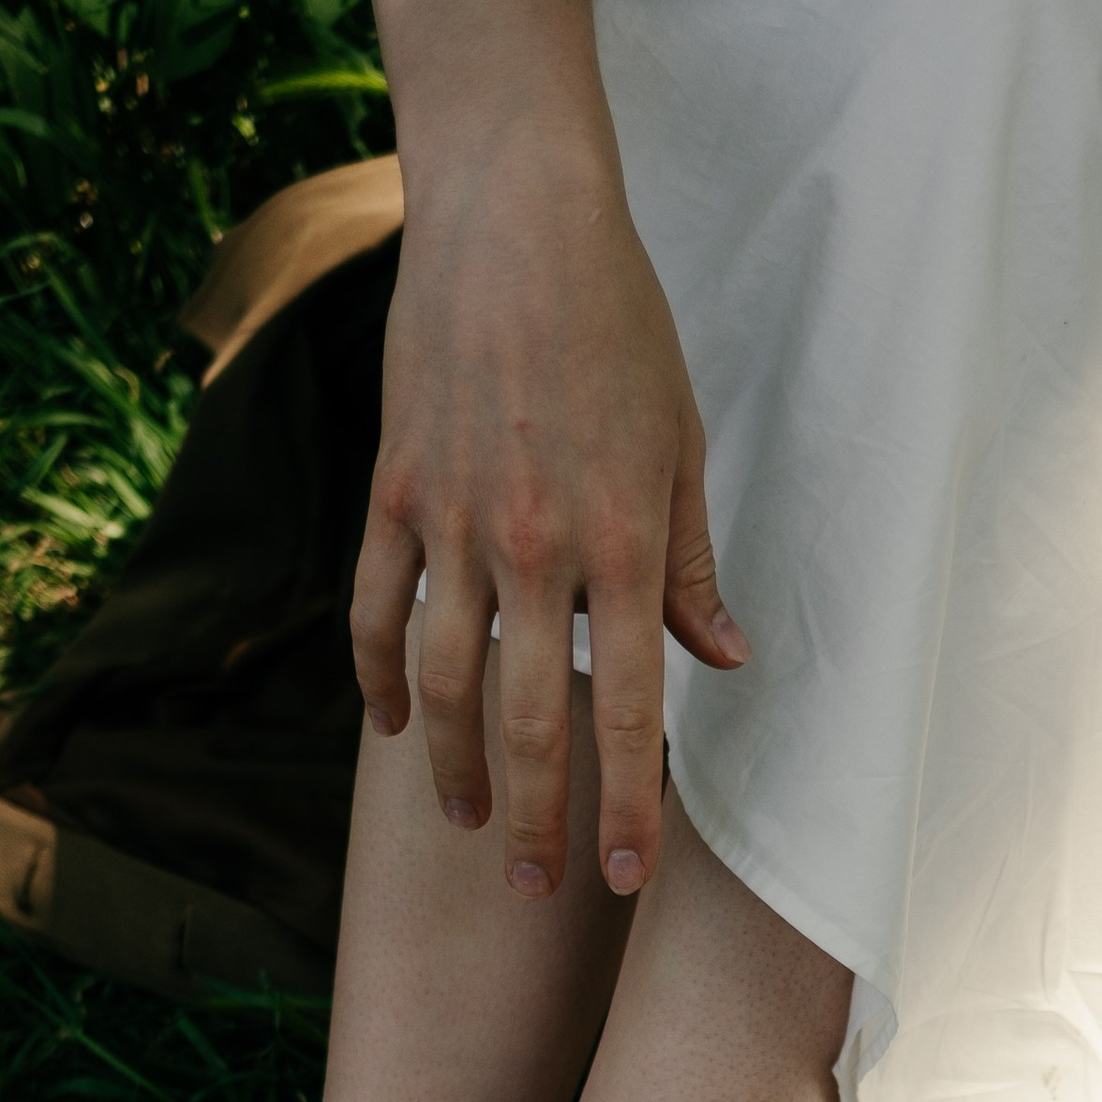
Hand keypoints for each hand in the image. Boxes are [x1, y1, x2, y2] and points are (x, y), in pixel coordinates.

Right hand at [349, 138, 747, 893]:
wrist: (515, 215)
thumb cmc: (618, 321)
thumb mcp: (680, 441)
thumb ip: (692, 564)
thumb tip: (725, 662)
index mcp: (622, 541)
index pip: (630, 708)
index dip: (628, 805)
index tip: (627, 876)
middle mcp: (534, 545)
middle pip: (530, 722)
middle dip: (536, 820)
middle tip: (533, 887)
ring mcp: (452, 520)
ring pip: (446, 682)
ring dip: (454, 768)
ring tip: (467, 823)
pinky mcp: (394, 488)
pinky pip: (376, 608)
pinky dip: (380, 676)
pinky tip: (394, 727)